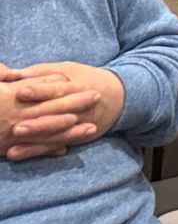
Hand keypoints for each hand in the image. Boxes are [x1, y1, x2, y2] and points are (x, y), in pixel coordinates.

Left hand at [1, 63, 120, 159]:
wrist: (119, 97)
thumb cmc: (85, 80)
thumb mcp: (69, 70)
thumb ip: (43, 72)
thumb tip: (15, 74)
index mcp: (79, 86)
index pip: (58, 89)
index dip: (41, 90)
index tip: (21, 92)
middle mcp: (81, 108)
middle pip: (58, 115)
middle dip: (38, 123)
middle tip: (17, 128)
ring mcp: (79, 125)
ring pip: (56, 134)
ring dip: (35, 141)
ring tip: (13, 148)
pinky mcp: (74, 138)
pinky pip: (53, 146)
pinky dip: (35, 151)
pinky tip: (17, 153)